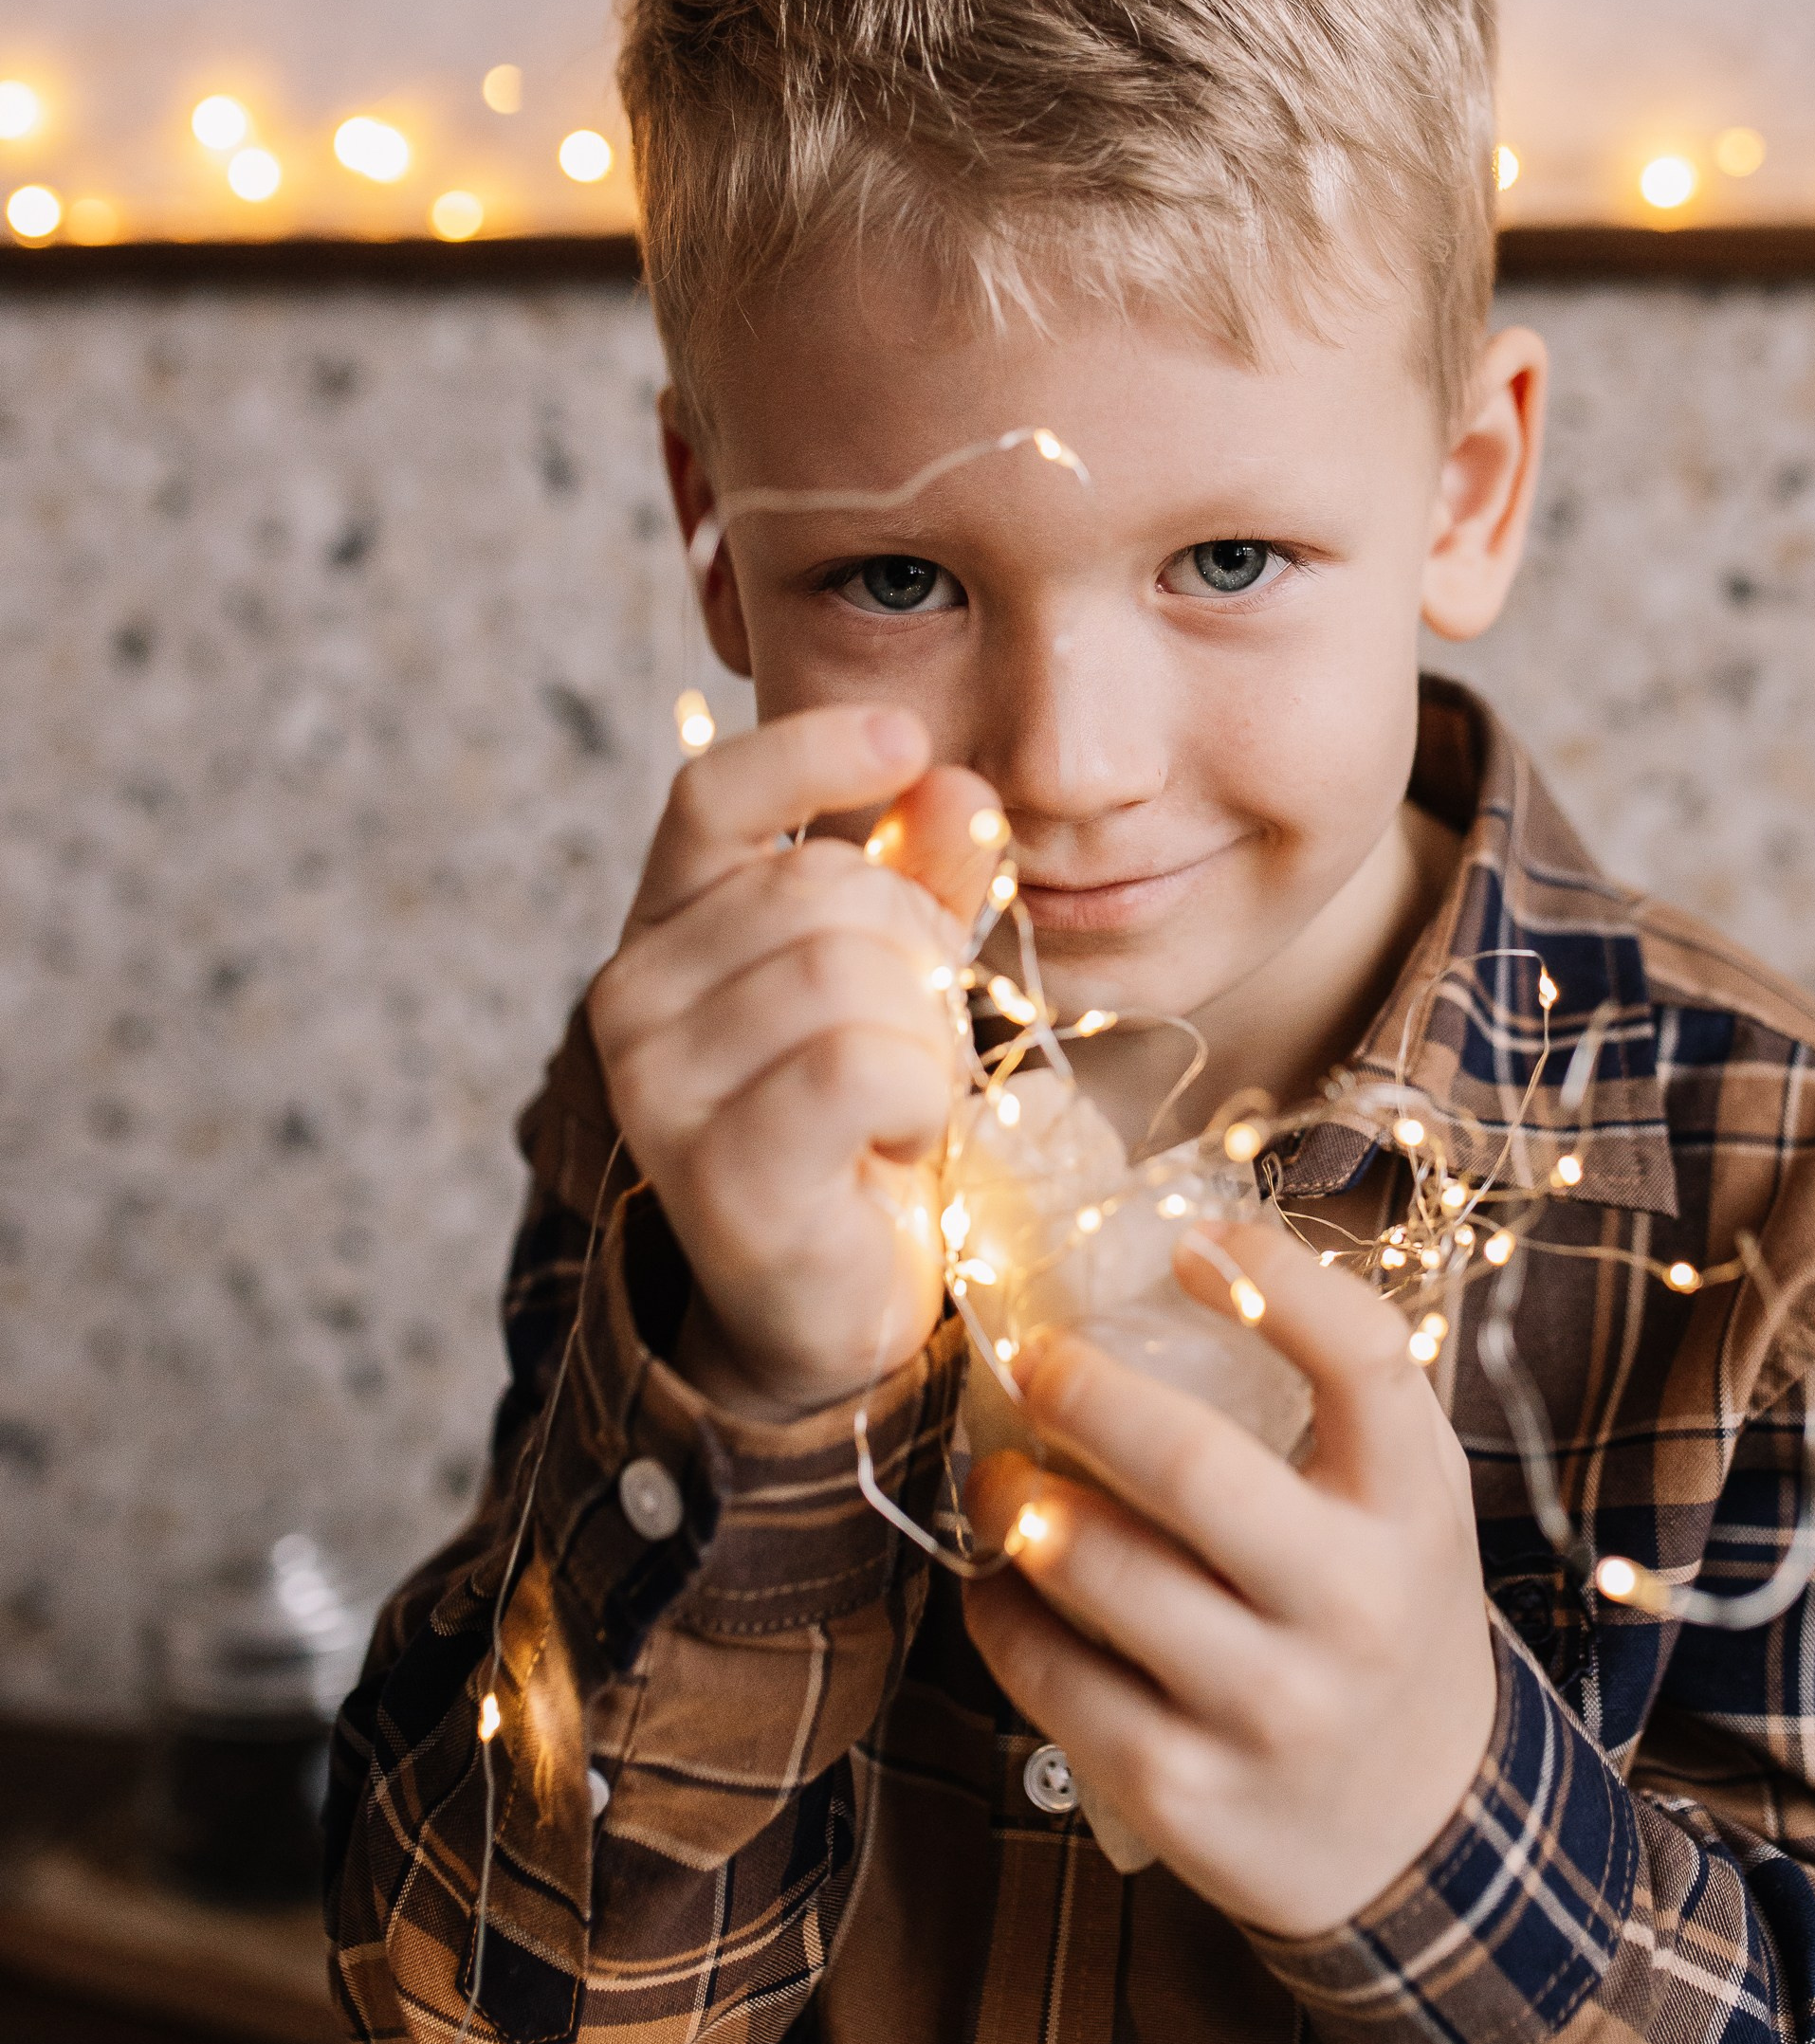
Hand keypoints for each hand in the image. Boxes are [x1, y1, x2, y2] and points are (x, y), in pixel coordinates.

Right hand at [587, 705, 997, 1416]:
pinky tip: (902, 1139)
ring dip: (924, 1033)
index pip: (711, 795)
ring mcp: (659, 1087)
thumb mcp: (905, 978)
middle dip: (918, 946)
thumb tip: (950, 781)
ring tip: (907, 1098)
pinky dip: (917, 1095)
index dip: (807, 751)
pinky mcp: (714, 1172)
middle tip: (923, 1035)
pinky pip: (857, 1066)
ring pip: (845, 971)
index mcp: (671, 927)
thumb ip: (921, 878)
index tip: (902, 737)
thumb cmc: (865, 1126)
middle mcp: (635, 995)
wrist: (833, 1306)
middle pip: (820, 885)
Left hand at [962, 1216, 1497, 1937]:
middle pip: (1191, 1464)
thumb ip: (1346, 1395)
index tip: (1191, 1245)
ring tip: (994, 1477)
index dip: (1276, 1281)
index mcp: (1414, 1513)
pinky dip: (1000, 1612)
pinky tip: (996, 1582)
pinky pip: (1053, 1678)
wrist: (1428, 1834)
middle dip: (1081, 1392)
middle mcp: (1352, 1608)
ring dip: (1015, 1503)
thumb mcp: (1410, 1503)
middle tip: (1031, 1361)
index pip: (1363, 1361)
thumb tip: (1206, 1256)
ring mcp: (1267, 1708)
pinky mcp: (1183, 1791)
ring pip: (1099, 1572)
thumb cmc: (1389, 1616)